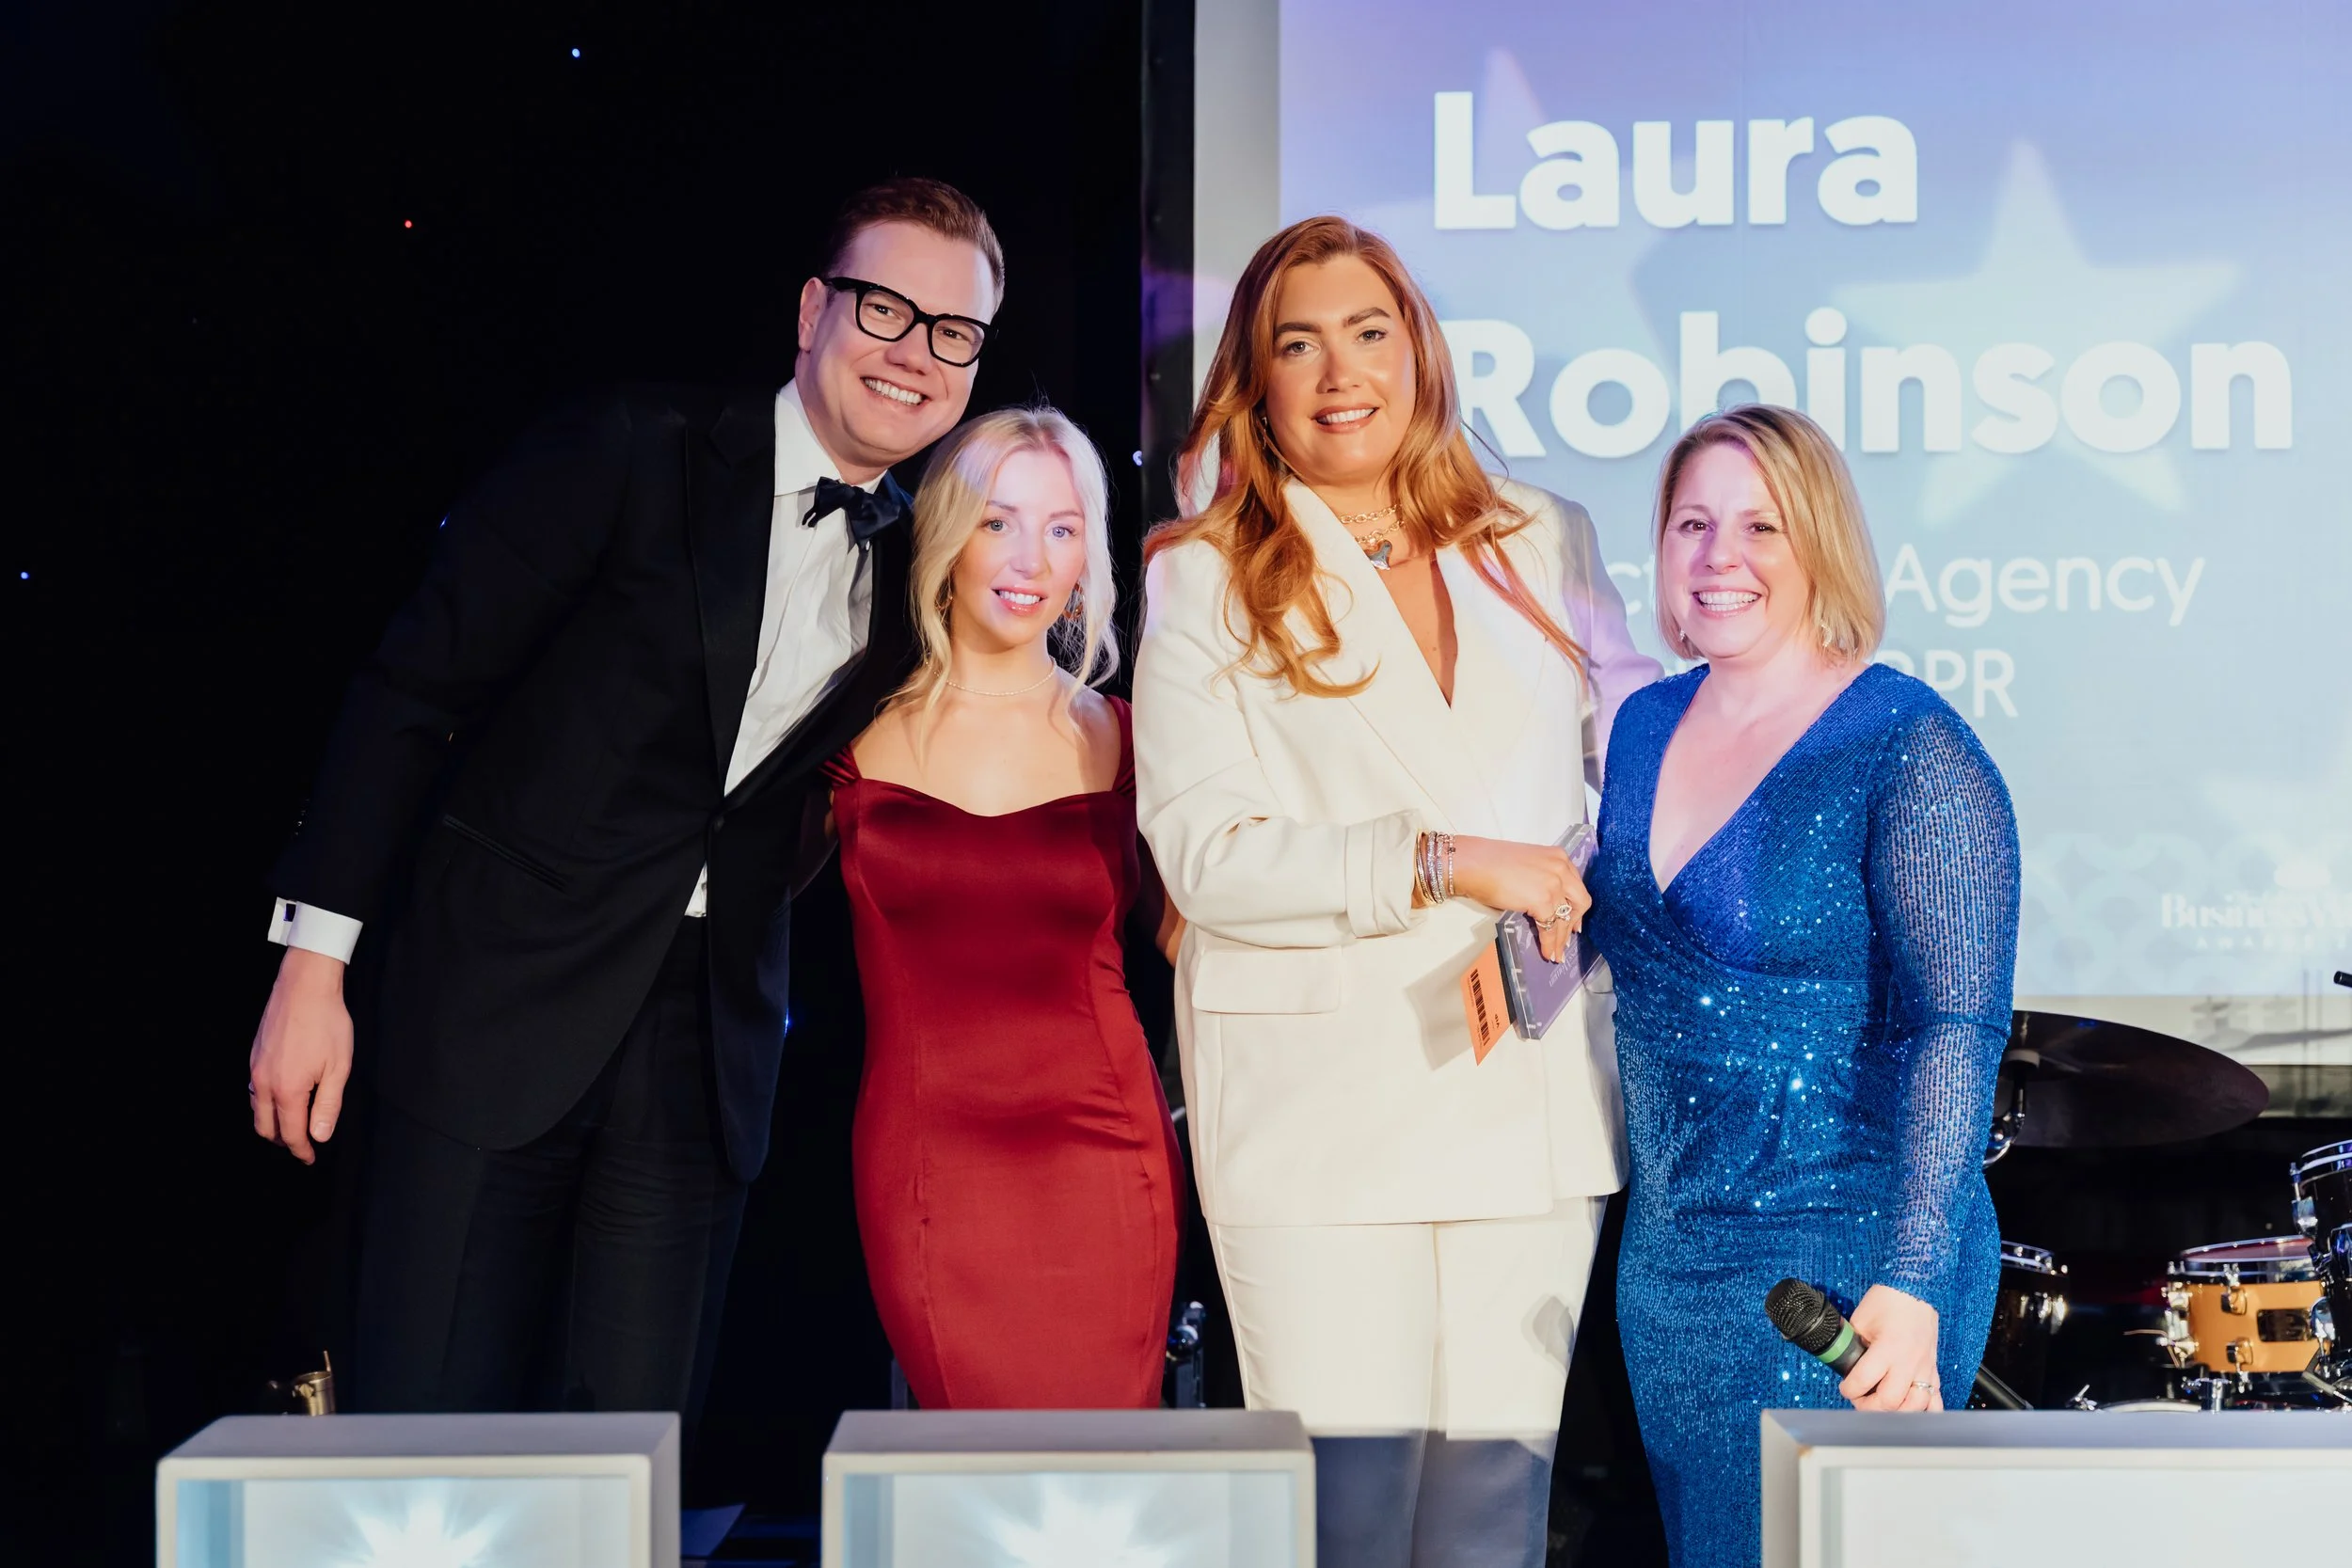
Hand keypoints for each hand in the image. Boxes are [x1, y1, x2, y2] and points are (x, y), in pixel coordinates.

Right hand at [249, 947, 353, 1164]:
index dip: (302, 1150)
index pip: (291, 1133)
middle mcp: (265, 1083)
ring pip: (257, 1110)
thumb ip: (328, 1105)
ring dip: (272, 1124)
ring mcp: (256, 1069)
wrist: (304, 987)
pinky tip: (279, 1100)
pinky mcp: (254, 1056)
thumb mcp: (338, 1067)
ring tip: (291, 1127)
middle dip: (284, 1142)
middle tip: (302, 1146)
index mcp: (288, 1090)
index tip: (310, 1158)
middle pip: (266, 1128)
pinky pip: (254, 1091)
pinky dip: (265, 1105)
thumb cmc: (327, 1024)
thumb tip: (319, 1135)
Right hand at [1447, 835, 1591, 962]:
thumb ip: (1541, 878)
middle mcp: (1561, 868)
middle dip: (1574, 922)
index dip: (1576, 905)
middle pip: (1580, 901)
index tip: (1573, 918)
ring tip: (1557, 953)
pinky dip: (1550, 943)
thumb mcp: (1526, 864)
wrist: (1473, 863)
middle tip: (1569, 937)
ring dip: (1561, 939)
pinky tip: (1547, 952)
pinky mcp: (1543, 901)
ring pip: (1565, 919)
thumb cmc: (1489, 862)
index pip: (1575, 885)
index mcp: (1558, 857)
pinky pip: (1550, 928)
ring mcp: (1554, 885)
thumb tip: (1542, 902)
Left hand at [1841, 1284, 1942, 1410]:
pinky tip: (1910, 1409)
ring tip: (1882, 1403)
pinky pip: (1936, 1401)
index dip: (1849, 1390)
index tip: (1845, 1388)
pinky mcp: (1934, 1370)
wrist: (1915, 1290)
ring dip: (1896, 1412)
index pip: (1863, 1381)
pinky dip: (1924, 1410)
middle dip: (1869, 1407)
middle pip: (1891, 1402)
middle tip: (1860, 1398)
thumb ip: (1853, 1345)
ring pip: (1915, 1407)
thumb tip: (1844, 1365)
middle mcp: (1910, 1362)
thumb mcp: (1861, 1321)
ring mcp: (1925, 1368)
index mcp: (1888, 1347)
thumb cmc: (1888, 1301)